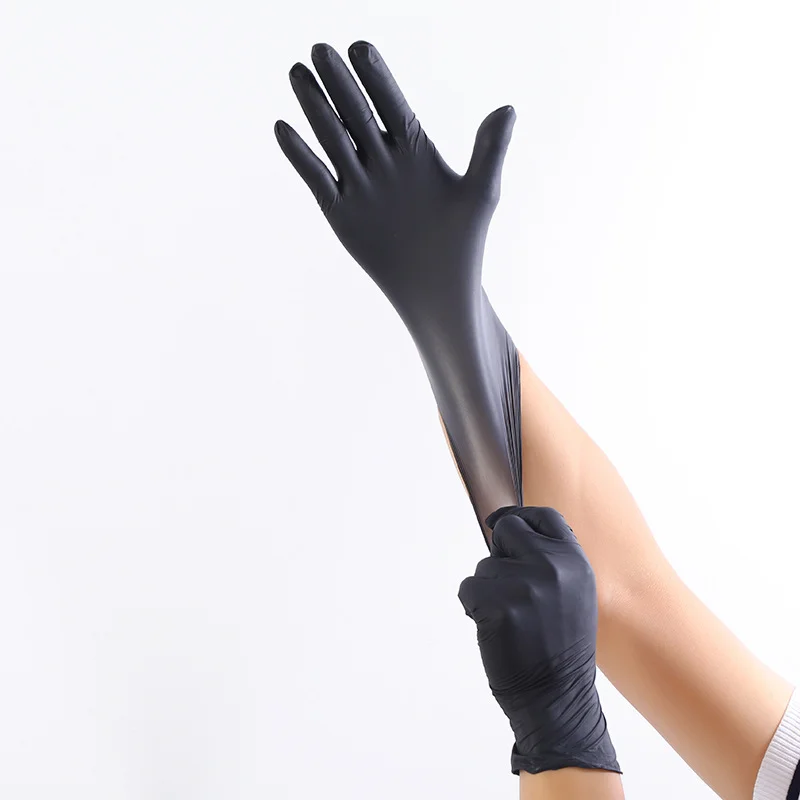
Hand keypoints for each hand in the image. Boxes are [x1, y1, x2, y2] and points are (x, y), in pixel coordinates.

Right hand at [274, 41, 515, 326]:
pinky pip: (317, 178)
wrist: (437, 287)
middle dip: (339, 83)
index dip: (376, 77)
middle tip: (320, 49)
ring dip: (315, 108)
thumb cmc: (464, 241)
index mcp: (415, 148)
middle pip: (356, 113)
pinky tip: (283, 128)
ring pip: (333, 139)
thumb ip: (489, 150)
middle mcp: (383, 160)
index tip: (360, 47)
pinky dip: (301, 156)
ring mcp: (359, 184)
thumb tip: (507, 108)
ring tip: (298, 73)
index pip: (391, 104)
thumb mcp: (480, 193)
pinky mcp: (340, 211)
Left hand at [459, 506, 619, 774]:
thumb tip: (505, 525)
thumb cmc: (559, 647)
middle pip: (507, 530)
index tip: (503, 525)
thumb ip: (550, 559)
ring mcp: (526, 585)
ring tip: (512, 620)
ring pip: (484, 566)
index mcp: (576, 562)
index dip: (521, 518)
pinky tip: (496, 630)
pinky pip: (468, 588)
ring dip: (487, 590)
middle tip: (510, 590)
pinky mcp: (498, 606)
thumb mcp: (573, 592)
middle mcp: (554, 567)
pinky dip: (473, 607)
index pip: (544, 516)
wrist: (557, 699)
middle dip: (500, 555)